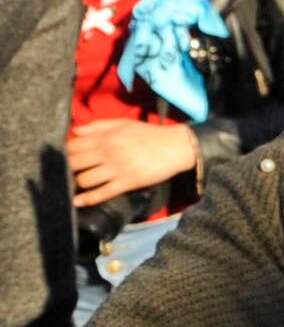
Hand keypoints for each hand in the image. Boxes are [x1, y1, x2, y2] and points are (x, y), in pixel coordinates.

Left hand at [65, 115, 198, 204]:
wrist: (176, 146)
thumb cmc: (149, 134)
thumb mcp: (123, 124)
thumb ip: (98, 126)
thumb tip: (74, 132)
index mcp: (105, 137)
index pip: (72, 146)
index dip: (63, 154)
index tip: (63, 159)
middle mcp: (107, 152)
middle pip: (74, 164)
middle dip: (67, 170)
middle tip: (67, 174)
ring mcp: (117, 168)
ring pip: (84, 180)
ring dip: (76, 184)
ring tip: (75, 186)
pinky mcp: (127, 182)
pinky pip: (102, 193)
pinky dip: (87, 199)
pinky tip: (77, 202)